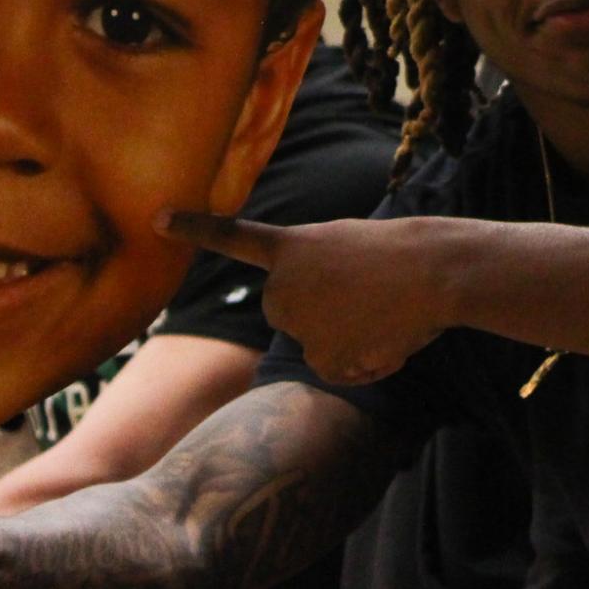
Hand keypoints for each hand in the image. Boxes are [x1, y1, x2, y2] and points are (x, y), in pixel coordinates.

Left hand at [164, 211, 447, 386]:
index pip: (234, 238)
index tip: (157, 217)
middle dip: (319, 312)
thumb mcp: (352, 252)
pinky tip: (386, 337)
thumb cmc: (404, 255)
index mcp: (292, 247)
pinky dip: (365, 363)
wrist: (431, 271)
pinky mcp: (317, 358)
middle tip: (364, 294)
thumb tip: (325, 345)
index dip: (194, 227)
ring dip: (349, 339)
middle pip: (290, 312)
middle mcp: (281, 286)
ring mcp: (294, 324)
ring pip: (319, 346)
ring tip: (383, 311)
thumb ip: (323, 284)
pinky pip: (339, 370)